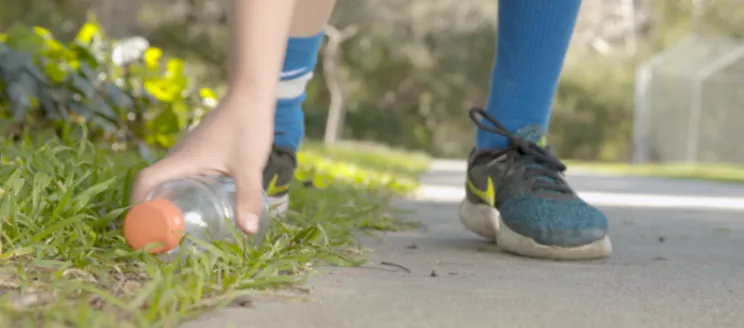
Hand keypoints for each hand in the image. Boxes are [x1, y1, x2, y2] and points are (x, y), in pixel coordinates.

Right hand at [130, 94, 273, 233]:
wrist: (252, 95)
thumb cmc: (248, 126)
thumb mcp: (249, 166)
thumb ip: (248, 196)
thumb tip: (248, 230)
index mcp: (182, 159)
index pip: (146, 180)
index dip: (137, 204)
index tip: (143, 228)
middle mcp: (179, 156)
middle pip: (152, 185)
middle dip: (151, 212)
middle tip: (163, 239)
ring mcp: (189, 153)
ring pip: (168, 180)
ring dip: (166, 203)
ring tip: (179, 229)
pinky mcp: (200, 152)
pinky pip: (181, 176)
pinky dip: (181, 193)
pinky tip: (199, 207)